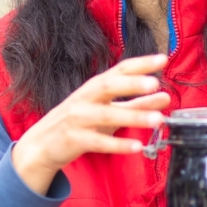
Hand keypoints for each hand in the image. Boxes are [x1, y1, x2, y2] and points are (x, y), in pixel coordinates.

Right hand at [12, 54, 169, 195]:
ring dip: (133, 117)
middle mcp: (85, 98)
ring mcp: (78, 118)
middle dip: (131, 84)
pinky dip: (118, 145)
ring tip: (158, 120)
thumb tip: (165, 96)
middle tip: (154, 84)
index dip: (140, 64)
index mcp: (95, 88)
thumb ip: (137, 104)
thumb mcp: (108, 110)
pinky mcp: (74, 139)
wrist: (41, 144)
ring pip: (106, 115)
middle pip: (108, 86)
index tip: (162, 59)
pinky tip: (137, 147)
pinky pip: (98, 142)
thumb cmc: (79, 123)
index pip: (119, 70)